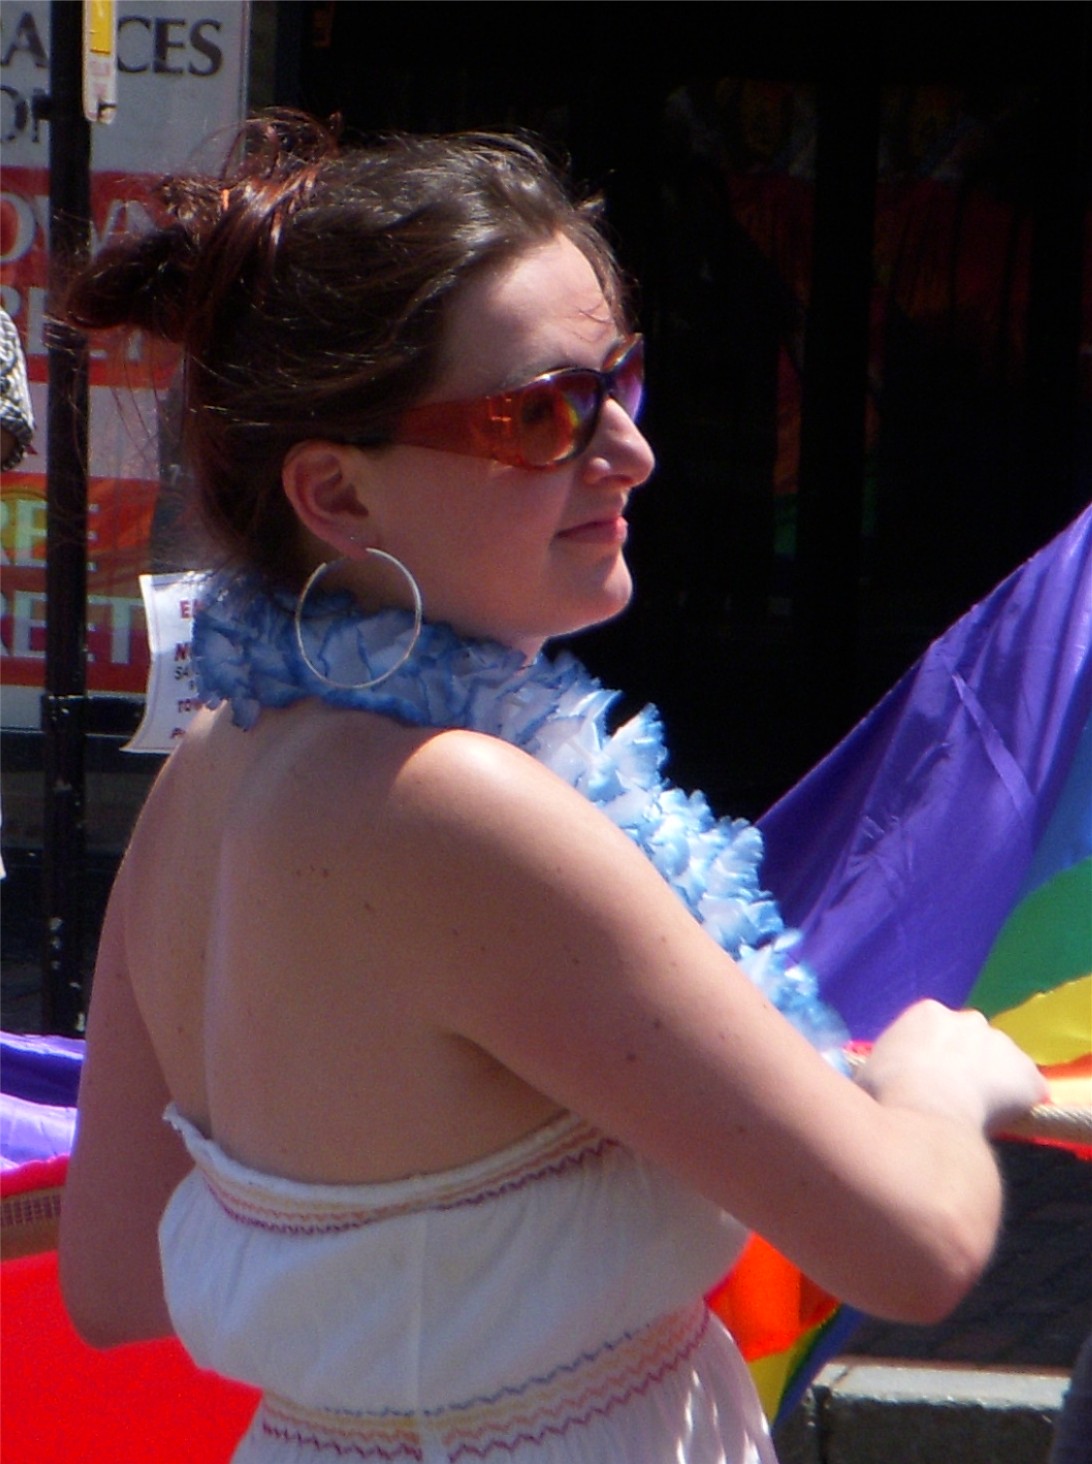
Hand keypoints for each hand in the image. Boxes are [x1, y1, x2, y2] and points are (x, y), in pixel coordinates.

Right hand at [854, 1000, 1047, 1134]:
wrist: (925, 1117)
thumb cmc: (886, 1095)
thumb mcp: (869, 1072)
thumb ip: (883, 1067)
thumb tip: (872, 1081)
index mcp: (927, 1013)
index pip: (935, 1030)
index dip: (930, 1058)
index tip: (923, 1082)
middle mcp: (969, 1018)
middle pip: (971, 1041)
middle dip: (964, 1065)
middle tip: (949, 1098)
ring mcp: (1003, 1043)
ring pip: (1000, 1064)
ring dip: (991, 1082)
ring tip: (973, 1114)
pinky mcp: (1028, 1075)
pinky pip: (1026, 1090)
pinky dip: (1016, 1105)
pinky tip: (998, 1122)